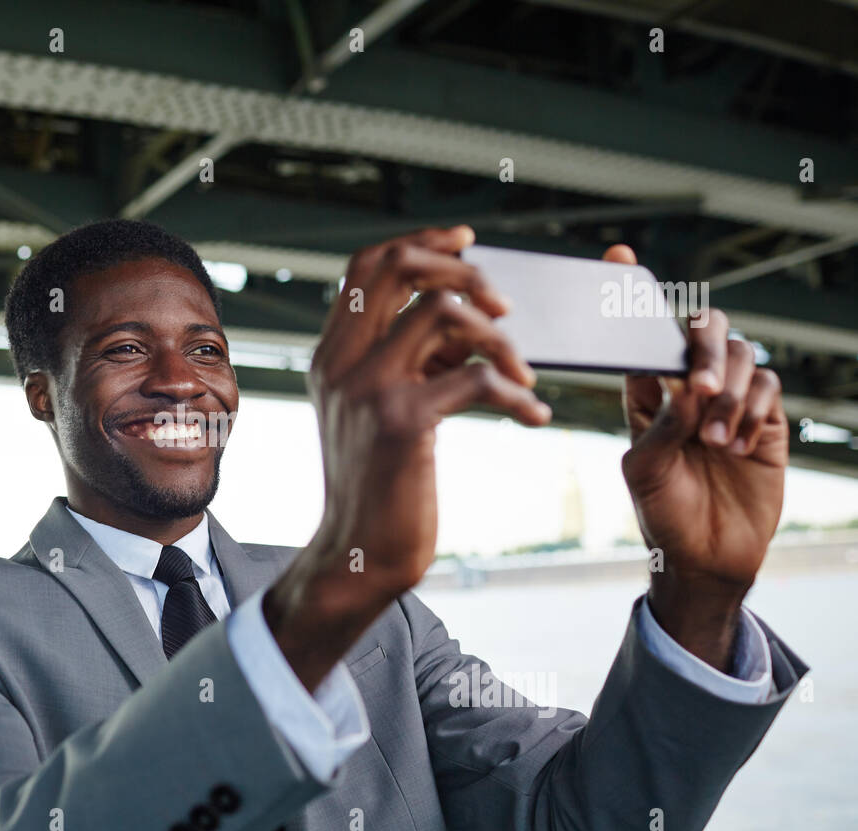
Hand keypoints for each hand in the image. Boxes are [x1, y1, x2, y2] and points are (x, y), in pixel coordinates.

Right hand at [264, 225, 549, 690]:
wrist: (355, 556)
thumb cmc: (376, 489)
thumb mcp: (374, 413)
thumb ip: (403, 363)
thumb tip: (463, 326)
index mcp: (330, 356)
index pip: (366, 265)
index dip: (421, 242)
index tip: (466, 243)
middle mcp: (340, 362)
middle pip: (399, 266)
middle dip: (463, 269)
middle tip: (504, 305)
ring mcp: (367, 388)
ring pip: (444, 311)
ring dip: (501, 337)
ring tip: (523, 373)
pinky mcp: (401, 421)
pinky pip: (477, 378)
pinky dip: (518, 393)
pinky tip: (533, 416)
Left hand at [607, 245, 787, 668]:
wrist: (706, 558)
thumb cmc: (662, 514)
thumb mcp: (642, 471)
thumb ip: (660, 425)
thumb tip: (690, 388)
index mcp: (647, 395)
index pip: (642, 336)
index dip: (632, 296)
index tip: (620, 256)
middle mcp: (690, 390)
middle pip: (702, 330)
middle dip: (703, 348)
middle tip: (700, 386)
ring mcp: (732, 402)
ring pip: (742, 356)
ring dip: (728, 393)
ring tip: (713, 441)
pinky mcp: (768, 421)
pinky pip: (769, 389)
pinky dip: (752, 409)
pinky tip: (735, 445)